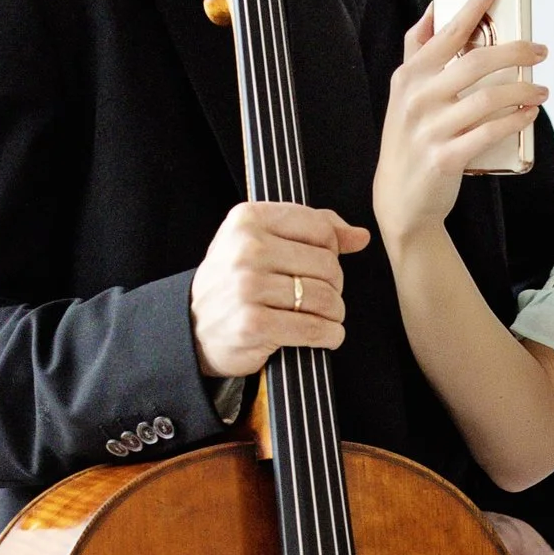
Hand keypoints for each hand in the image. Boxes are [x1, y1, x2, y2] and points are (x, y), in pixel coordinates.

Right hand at [189, 200, 368, 379]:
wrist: (194, 328)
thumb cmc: (234, 283)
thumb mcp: (260, 243)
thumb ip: (311, 231)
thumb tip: (359, 236)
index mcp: (248, 219)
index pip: (320, 228)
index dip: (332, 250)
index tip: (320, 265)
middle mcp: (246, 249)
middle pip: (327, 265)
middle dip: (334, 286)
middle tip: (318, 297)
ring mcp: (248, 287)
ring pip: (325, 298)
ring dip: (333, 313)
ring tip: (323, 317)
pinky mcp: (254, 324)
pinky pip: (314, 328)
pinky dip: (328, 335)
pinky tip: (324, 336)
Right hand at [373, 0, 548, 246]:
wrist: (400, 199)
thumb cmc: (409, 138)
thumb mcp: (404, 92)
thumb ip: (418, 51)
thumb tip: (433, 9)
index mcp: (409, 76)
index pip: (446, 31)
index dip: (473, 4)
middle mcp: (417, 98)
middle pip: (477, 62)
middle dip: (516, 51)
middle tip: (540, 51)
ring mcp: (430, 129)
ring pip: (489, 98)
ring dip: (523, 90)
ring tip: (541, 89)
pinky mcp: (446, 158)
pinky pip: (490, 132)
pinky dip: (515, 119)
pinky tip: (530, 113)